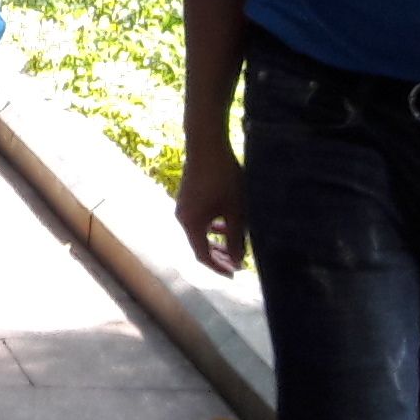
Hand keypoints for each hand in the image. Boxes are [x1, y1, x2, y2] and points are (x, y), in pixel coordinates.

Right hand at [175, 138, 248, 276]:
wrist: (206, 145)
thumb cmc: (224, 178)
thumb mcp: (235, 211)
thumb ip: (236, 239)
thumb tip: (237, 262)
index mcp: (191, 225)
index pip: (203, 256)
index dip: (219, 267)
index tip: (234, 274)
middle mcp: (182, 218)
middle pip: (199, 246)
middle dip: (218, 257)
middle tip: (235, 265)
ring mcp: (183, 207)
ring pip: (199, 232)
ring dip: (216, 241)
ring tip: (233, 246)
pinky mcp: (187, 197)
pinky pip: (198, 220)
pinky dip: (211, 227)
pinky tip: (225, 224)